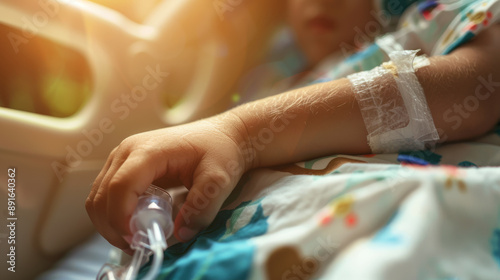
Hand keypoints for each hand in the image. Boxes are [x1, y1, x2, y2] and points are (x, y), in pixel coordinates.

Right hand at [85, 114, 249, 252]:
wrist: (221, 135)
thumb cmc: (220, 151)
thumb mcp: (219, 180)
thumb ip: (202, 207)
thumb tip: (180, 234)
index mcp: (148, 150)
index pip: (120, 187)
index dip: (121, 218)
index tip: (137, 240)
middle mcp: (127, 151)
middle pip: (101, 195)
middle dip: (113, 226)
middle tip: (137, 246)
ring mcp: (122, 157)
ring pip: (98, 196)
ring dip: (110, 223)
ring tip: (136, 238)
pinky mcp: (124, 166)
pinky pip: (106, 194)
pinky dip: (113, 214)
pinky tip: (136, 224)